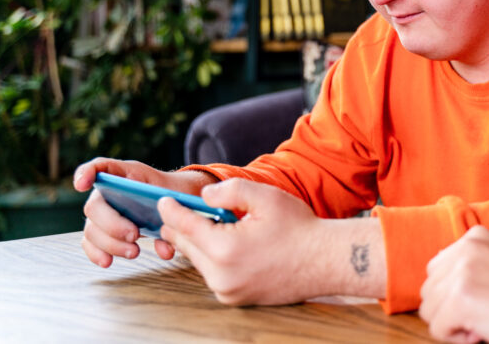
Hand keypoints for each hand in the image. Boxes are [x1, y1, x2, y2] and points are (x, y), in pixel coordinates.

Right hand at [73, 158, 213, 268]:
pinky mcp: (101, 232)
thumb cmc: (170, 192)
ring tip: (134, 252)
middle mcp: (106, 192)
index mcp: (124, 174)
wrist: (173, 199)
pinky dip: (97, 253)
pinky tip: (108, 261)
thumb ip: (171, 214)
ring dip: (110, 244)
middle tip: (135, 235)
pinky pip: (90, 243)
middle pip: (94, 206)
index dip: (86, 173)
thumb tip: (165, 247)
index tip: (81, 185)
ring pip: (92, 229)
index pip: (99, 166)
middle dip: (112, 224)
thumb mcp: (174, 192)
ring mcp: (102, 212)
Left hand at [158, 177, 383, 305]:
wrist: (324, 261)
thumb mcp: (266, 197)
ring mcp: (227, 291)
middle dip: (184, 226)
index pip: (184, 226)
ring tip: (217, 225)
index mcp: (225, 248)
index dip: (171, 210)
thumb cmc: (299, 228)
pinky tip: (231, 245)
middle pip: (187, 246)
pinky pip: (212, 274)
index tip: (163, 200)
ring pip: (198, 261)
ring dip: (201, 242)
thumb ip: (230, 190)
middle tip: (182, 209)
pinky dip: (214, 259)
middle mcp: (221, 275)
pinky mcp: (234, 299)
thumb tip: (203, 196)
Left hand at [420, 226, 488, 343]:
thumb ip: (470, 266)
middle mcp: (465, 247)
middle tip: (488, 316)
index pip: (436, 271)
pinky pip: (437, 329)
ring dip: (454, 325)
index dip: (456, 296)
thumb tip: (435, 287)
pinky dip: (458, 339)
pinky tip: (486, 332)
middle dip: (451, 311)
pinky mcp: (461, 298)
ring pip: (429, 311)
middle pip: (428, 291)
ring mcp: (462, 271)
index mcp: (475, 236)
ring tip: (488, 322)